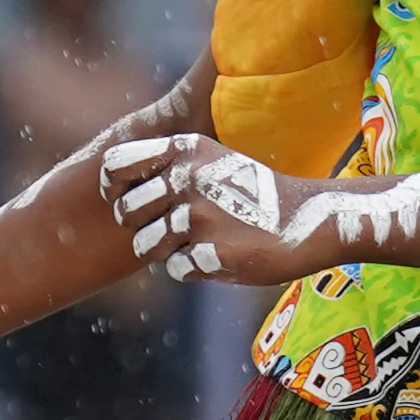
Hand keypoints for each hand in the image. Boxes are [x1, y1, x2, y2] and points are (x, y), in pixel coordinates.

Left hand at [98, 133, 315, 289]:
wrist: (310, 219)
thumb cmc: (251, 193)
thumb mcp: (210, 161)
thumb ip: (166, 167)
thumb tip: (109, 186)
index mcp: (184, 150)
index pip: (114, 166)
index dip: (113, 188)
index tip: (128, 199)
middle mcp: (188, 178)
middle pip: (126, 212)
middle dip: (141, 226)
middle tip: (174, 229)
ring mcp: (200, 216)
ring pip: (145, 245)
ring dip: (167, 251)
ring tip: (200, 242)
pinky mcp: (213, 252)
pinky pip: (176, 270)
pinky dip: (193, 269)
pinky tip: (221, 255)